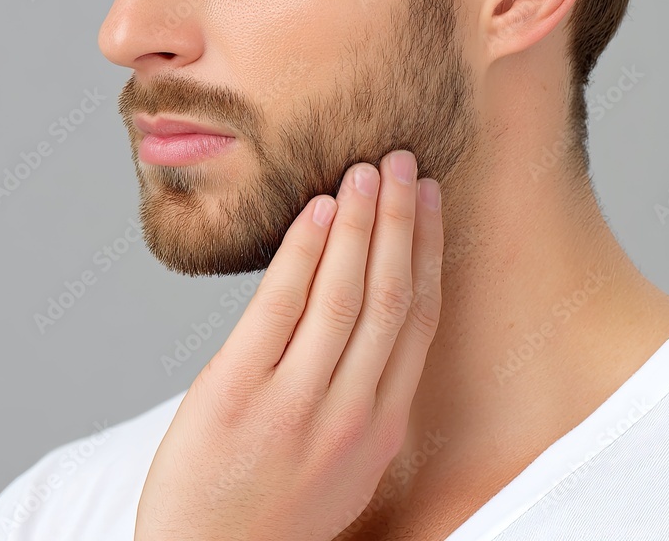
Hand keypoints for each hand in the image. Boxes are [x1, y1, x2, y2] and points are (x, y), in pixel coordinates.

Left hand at [135, 150, 443, 540]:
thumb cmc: (272, 516)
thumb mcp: (342, 471)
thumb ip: (360, 406)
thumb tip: (364, 338)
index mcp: (381, 429)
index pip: (417, 322)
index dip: (427, 254)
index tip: (430, 205)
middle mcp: (350, 413)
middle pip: (390, 297)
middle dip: (401, 222)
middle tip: (404, 162)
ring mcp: (295, 404)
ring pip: (346, 295)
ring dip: (360, 226)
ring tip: (366, 172)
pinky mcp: (237, 392)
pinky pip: (280, 308)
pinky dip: (303, 255)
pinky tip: (315, 212)